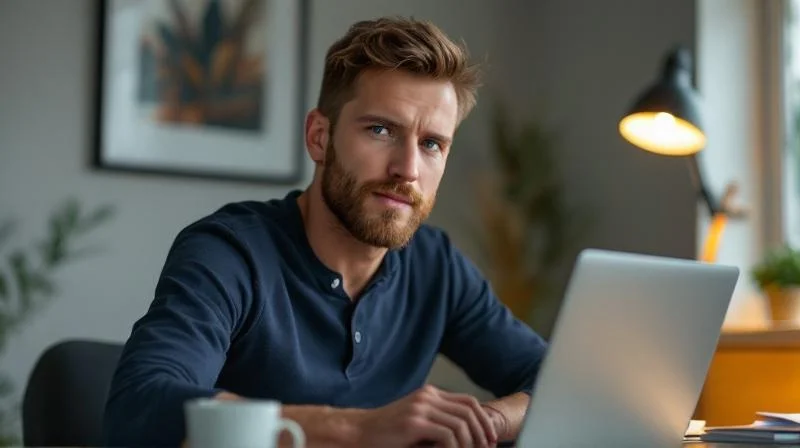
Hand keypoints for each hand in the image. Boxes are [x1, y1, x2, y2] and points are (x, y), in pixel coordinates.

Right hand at [352, 385, 497, 447]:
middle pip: (470, 410)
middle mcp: (428, 396)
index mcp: (430, 394)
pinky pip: (448, 435)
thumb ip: (439, 423)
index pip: (468, 402)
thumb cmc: (386, 433)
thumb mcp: (417, 423)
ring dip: (469, 444)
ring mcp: (421, 408)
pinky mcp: (415, 422)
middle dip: (482, 433)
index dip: (483, 421)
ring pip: (461, 424)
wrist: (358, 432)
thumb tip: (469, 438)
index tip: (490, 439)